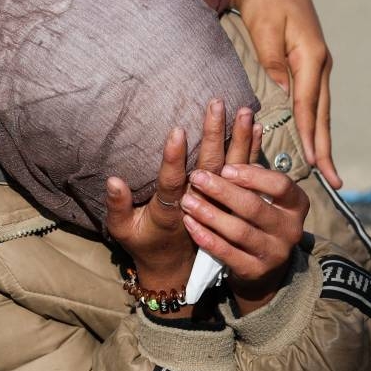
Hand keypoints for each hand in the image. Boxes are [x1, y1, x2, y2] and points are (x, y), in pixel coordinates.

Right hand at [106, 99, 258, 317]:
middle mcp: (197, 204)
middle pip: (209, 168)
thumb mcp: (123, 230)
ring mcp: (216, 203)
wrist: (175, 266)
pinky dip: (251, 151)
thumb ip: (118, 206)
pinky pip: (244, 175)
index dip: (174, 158)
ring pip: (231, 168)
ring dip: (238, 139)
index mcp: (169, 212)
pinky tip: (256, 128)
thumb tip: (114, 180)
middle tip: (216, 104)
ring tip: (243, 110)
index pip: (173, 182)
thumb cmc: (143, 241)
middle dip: (213, 134)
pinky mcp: (228, 201)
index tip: (178, 130)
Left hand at [180, 164, 308, 314]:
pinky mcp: (256, 271)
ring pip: (239, 231)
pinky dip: (207, 237)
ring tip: (187, 201)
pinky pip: (228, 253)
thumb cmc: (256, 217)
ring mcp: (275, 253)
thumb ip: (252, 163)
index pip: (281, 185)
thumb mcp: (260, 192)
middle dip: (222, 191)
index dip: (253, 176)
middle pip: (254, 207)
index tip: (225, 168)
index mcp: (295, 204)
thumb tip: (247, 118)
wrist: (260, 266)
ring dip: (210, 213)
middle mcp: (290, 229)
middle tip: (196, 177)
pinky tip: (190, 224)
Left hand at [210, 0, 340, 187]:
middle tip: (332, 179)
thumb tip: (285, 91)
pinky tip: (313, 139)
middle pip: (322, 112)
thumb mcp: (264, 27)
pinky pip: (312, 99)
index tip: (313, 161)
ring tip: (326, 167)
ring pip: (320, 108)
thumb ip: (272, 60)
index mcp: (310, 55)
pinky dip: (313, 121)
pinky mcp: (307, 64)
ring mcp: (316, 64)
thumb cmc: (264, 0)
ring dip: (322, 138)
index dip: (311, 134)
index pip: (309, 103)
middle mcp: (319, 63)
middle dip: (325, 146)